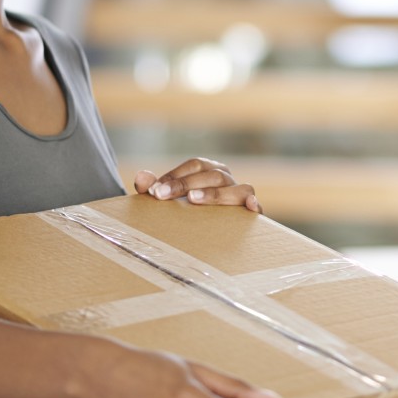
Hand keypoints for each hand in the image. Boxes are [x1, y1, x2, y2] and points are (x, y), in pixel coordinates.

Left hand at [134, 157, 261, 212]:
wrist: (209, 231)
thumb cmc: (186, 209)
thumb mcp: (168, 198)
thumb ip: (152, 187)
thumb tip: (141, 177)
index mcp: (208, 170)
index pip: (194, 166)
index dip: (174, 175)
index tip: (154, 190)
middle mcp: (226, 178)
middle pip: (211, 174)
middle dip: (185, 184)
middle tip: (162, 196)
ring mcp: (240, 194)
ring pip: (234, 187)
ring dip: (213, 194)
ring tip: (192, 200)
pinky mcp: (251, 212)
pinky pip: (256, 205)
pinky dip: (253, 204)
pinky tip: (248, 206)